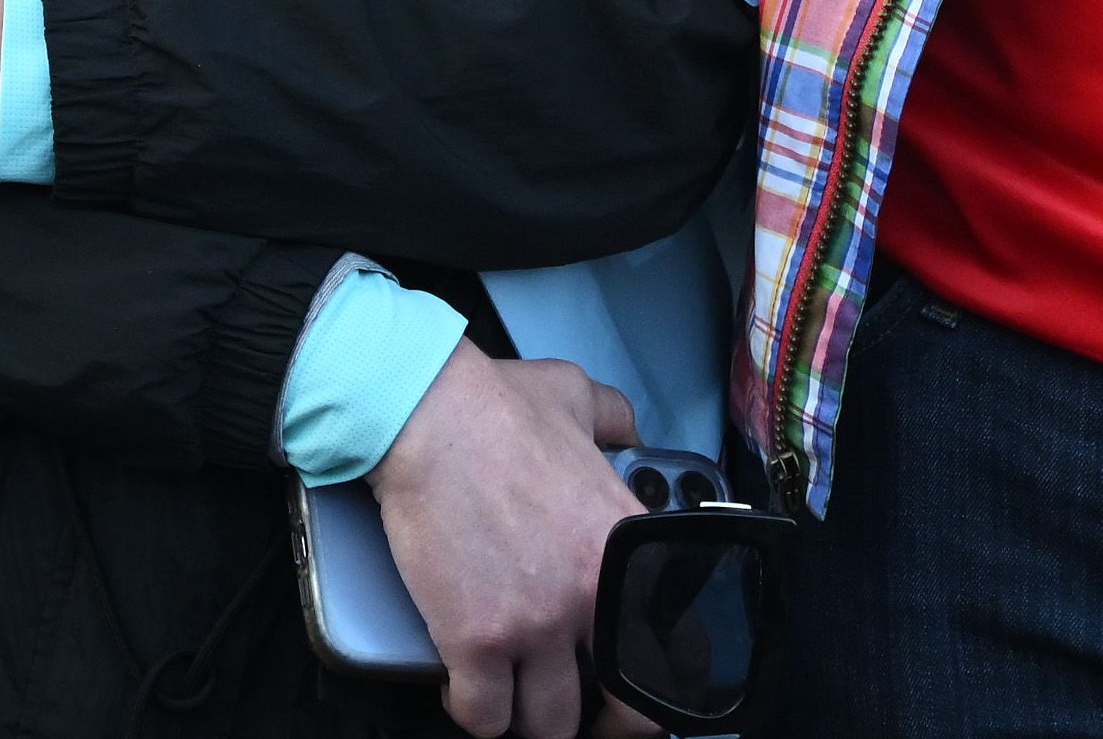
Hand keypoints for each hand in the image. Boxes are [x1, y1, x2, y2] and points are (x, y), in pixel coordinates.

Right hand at [366, 350, 641, 738]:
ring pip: (547, 724)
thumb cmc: (494, 405)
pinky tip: (466, 689)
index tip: (638, 692)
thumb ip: (614, 420)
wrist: (426, 416)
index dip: (660, 687)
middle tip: (582, 715)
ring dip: (529, 715)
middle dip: (606, 727)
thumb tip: (628, 430)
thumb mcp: (577, 397)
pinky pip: (483, 716)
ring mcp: (535, 625)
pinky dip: (473, 712)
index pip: (675, 650)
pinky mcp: (476, 642)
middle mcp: (592, 595)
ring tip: (515, 694)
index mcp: (626, 546)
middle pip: (625, 712)